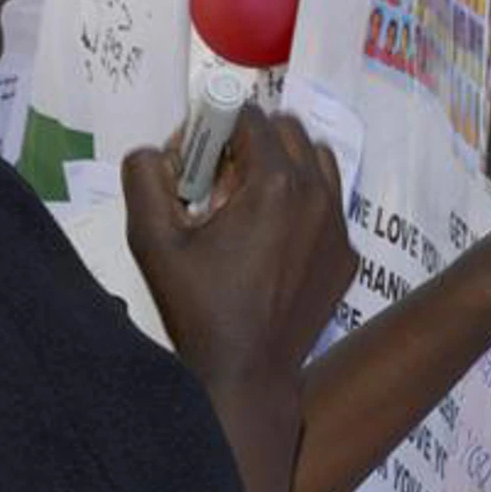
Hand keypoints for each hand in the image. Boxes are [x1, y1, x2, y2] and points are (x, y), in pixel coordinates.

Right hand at [123, 106, 357, 388]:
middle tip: (218, 184)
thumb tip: (155, 151)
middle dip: (249, 142)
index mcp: (274, 184)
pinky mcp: (347, 255)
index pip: (248, 116)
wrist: (245, 375)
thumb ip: (143, 176)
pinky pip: (328, 205)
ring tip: (247, 208)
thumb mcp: (152, 239)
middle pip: (286, 130)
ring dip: (281, 166)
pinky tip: (270, 245)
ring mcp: (339, 226)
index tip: (195, 164)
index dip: (213, 129)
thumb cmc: (196, 308)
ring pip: (316, 161)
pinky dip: (301, 205)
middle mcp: (317, 195)